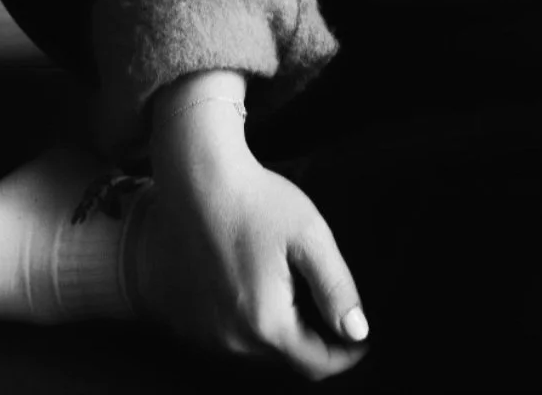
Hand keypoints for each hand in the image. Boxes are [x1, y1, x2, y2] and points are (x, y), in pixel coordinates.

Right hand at [146, 97, 368, 378]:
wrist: (197, 177)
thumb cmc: (256, 200)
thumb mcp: (310, 236)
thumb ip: (336, 288)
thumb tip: (357, 332)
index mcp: (266, 323)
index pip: (314, 364)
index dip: (343, 355)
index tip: (360, 339)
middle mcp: (229, 340)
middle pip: (283, 356)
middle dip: (306, 333)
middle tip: (314, 291)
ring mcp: (200, 333)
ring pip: (252, 348)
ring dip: (272, 326)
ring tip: (277, 277)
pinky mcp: (181, 319)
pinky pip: (222, 333)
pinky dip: (240, 318)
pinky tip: (244, 279)